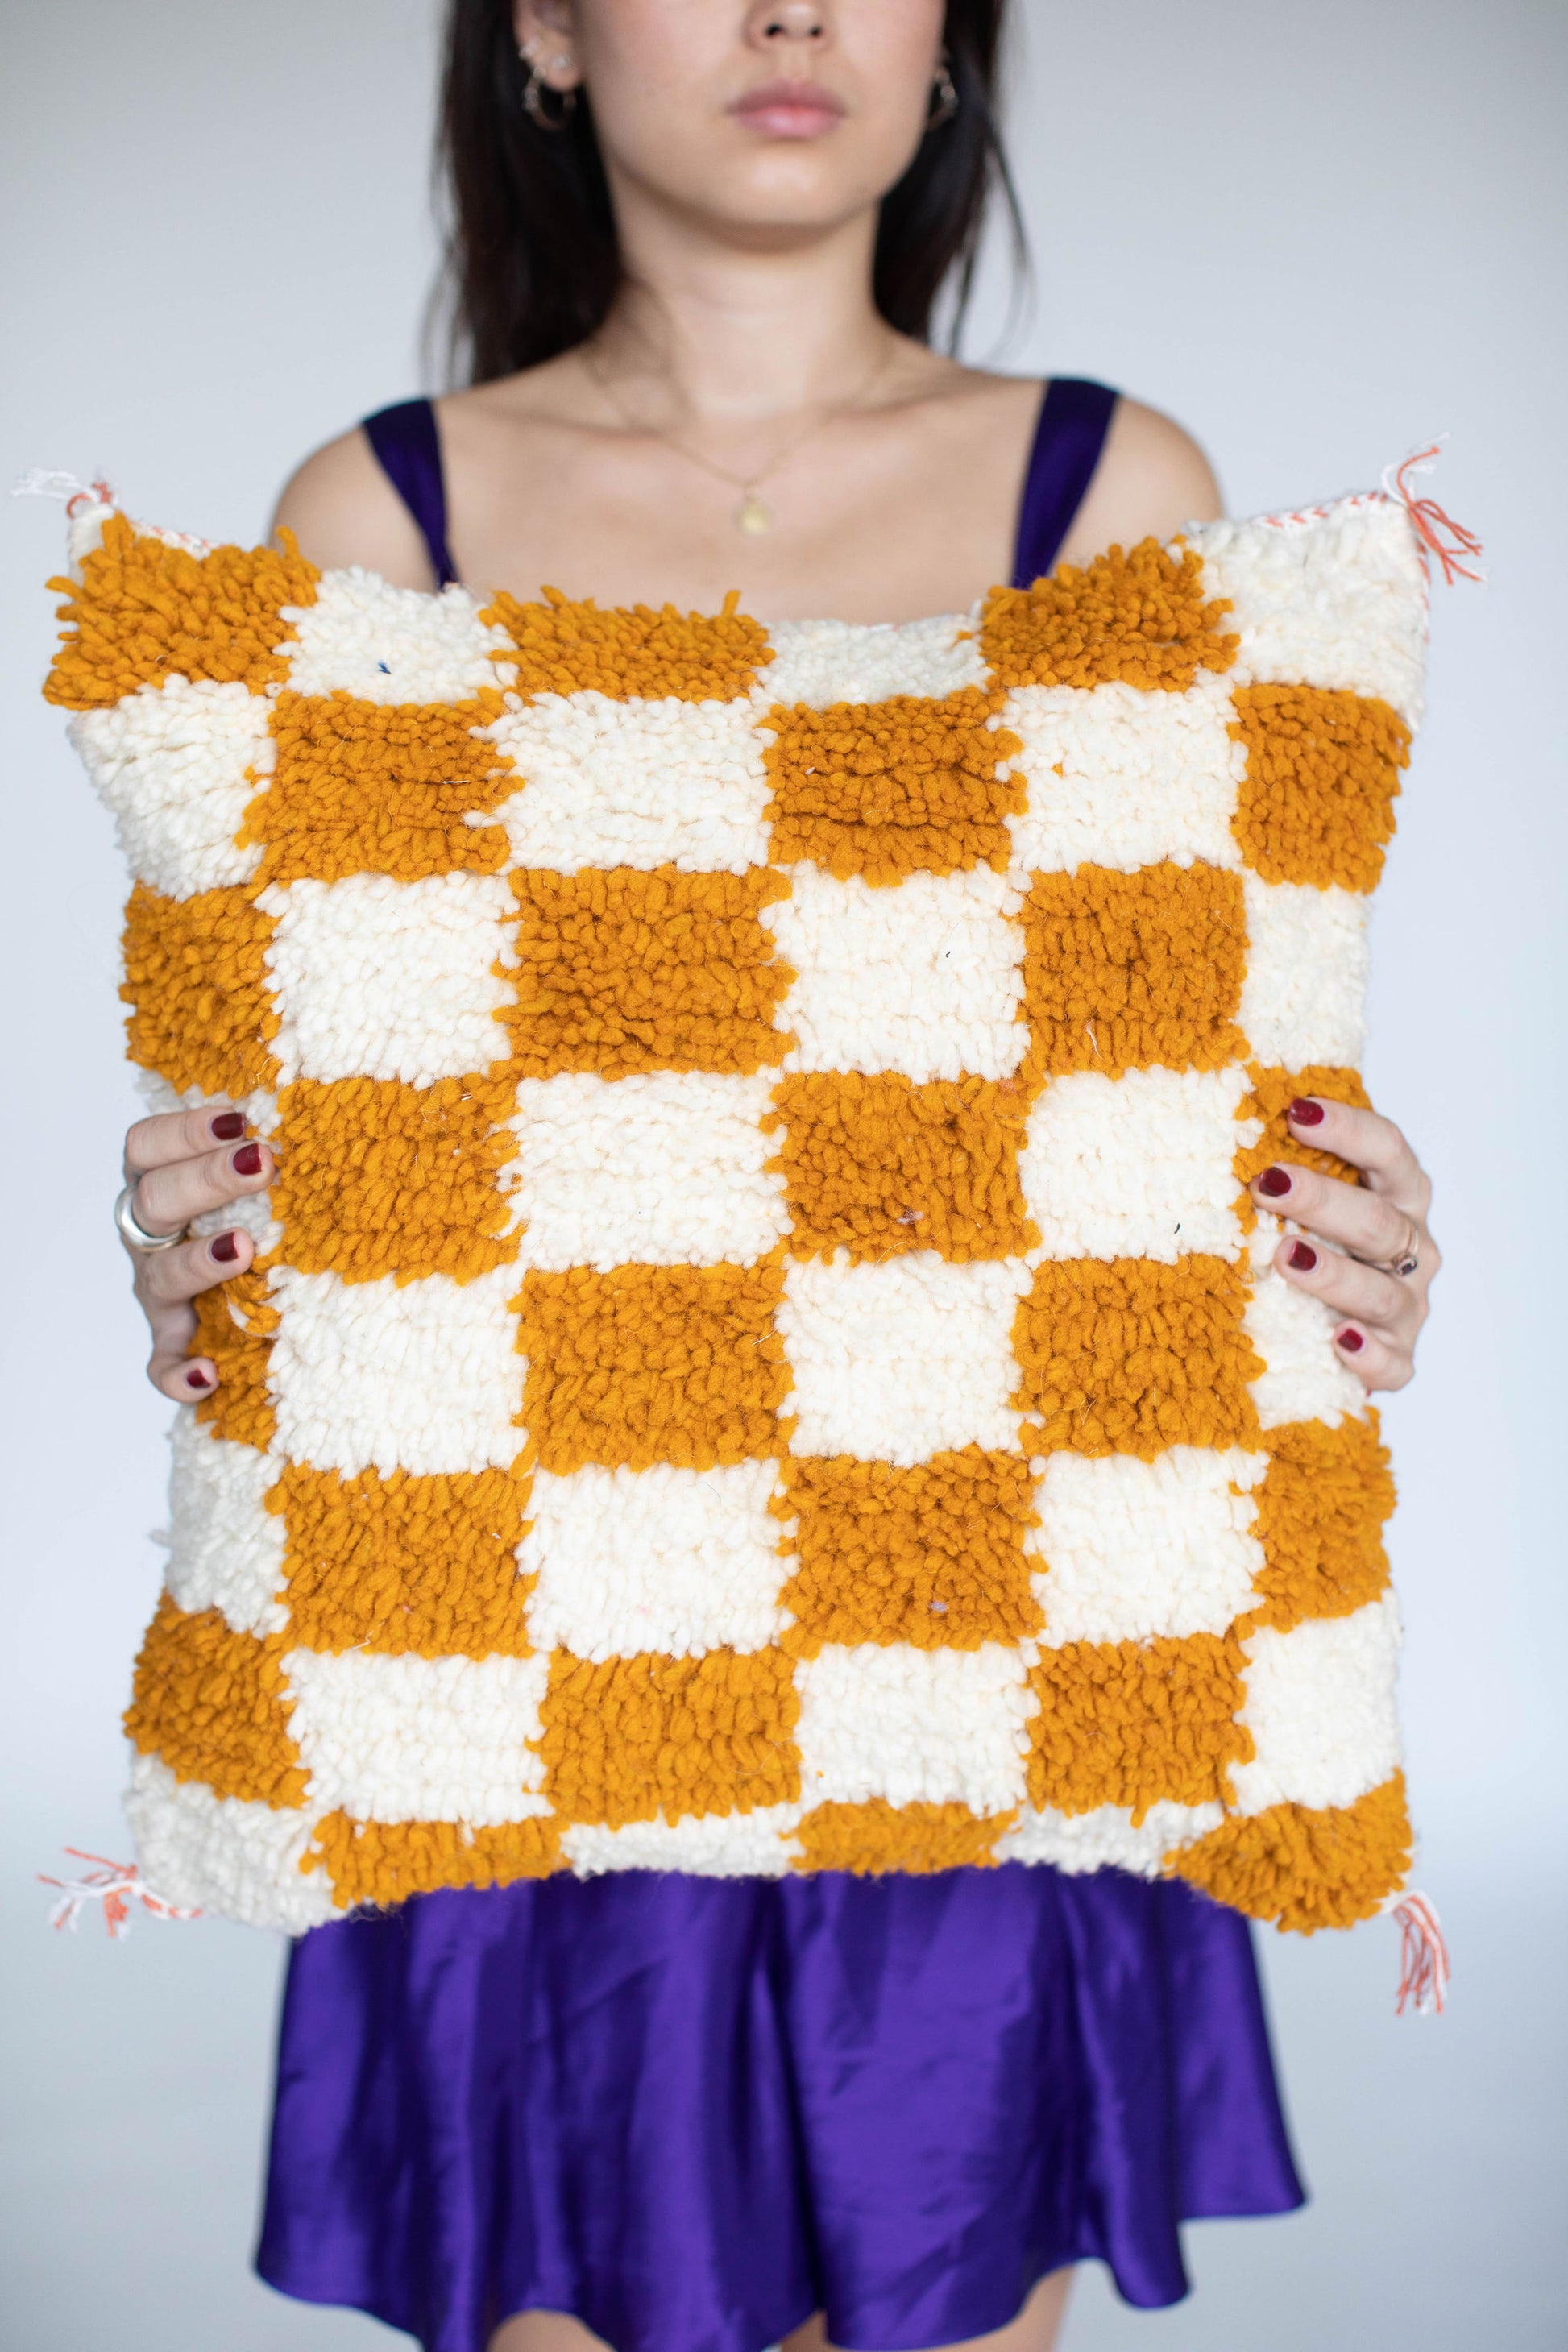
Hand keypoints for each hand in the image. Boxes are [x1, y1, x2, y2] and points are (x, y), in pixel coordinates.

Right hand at [120, 1102, 276, 1400]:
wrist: (253, 1298)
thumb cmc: (260, 1220)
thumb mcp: (260, 1184)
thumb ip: (272, 1153)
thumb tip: (340, 1116)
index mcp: (161, 1185)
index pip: (146, 1146)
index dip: (183, 1130)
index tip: (239, 1120)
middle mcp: (152, 1236)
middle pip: (155, 1201)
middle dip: (206, 1179)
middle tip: (261, 1165)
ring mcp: (159, 1293)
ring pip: (160, 1276)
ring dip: (198, 1262)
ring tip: (243, 1251)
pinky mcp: (172, 1344)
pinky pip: (162, 1365)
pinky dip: (178, 1373)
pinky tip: (209, 1374)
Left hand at [1247, 1096, 1438, 1392]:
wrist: (1326, 1329)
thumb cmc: (1312, 1243)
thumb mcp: (1304, 1201)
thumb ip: (1286, 1162)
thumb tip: (1211, 1116)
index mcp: (1398, 1194)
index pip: (1386, 1150)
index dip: (1347, 1129)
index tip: (1295, 1111)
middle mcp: (1412, 1248)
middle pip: (1377, 1221)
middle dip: (1322, 1200)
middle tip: (1267, 1184)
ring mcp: (1407, 1307)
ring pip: (1380, 1292)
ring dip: (1334, 1274)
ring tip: (1286, 1258)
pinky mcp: (1397, 1359)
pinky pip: (1392, 1363)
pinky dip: (1369, 1355)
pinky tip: (1339, 1341)